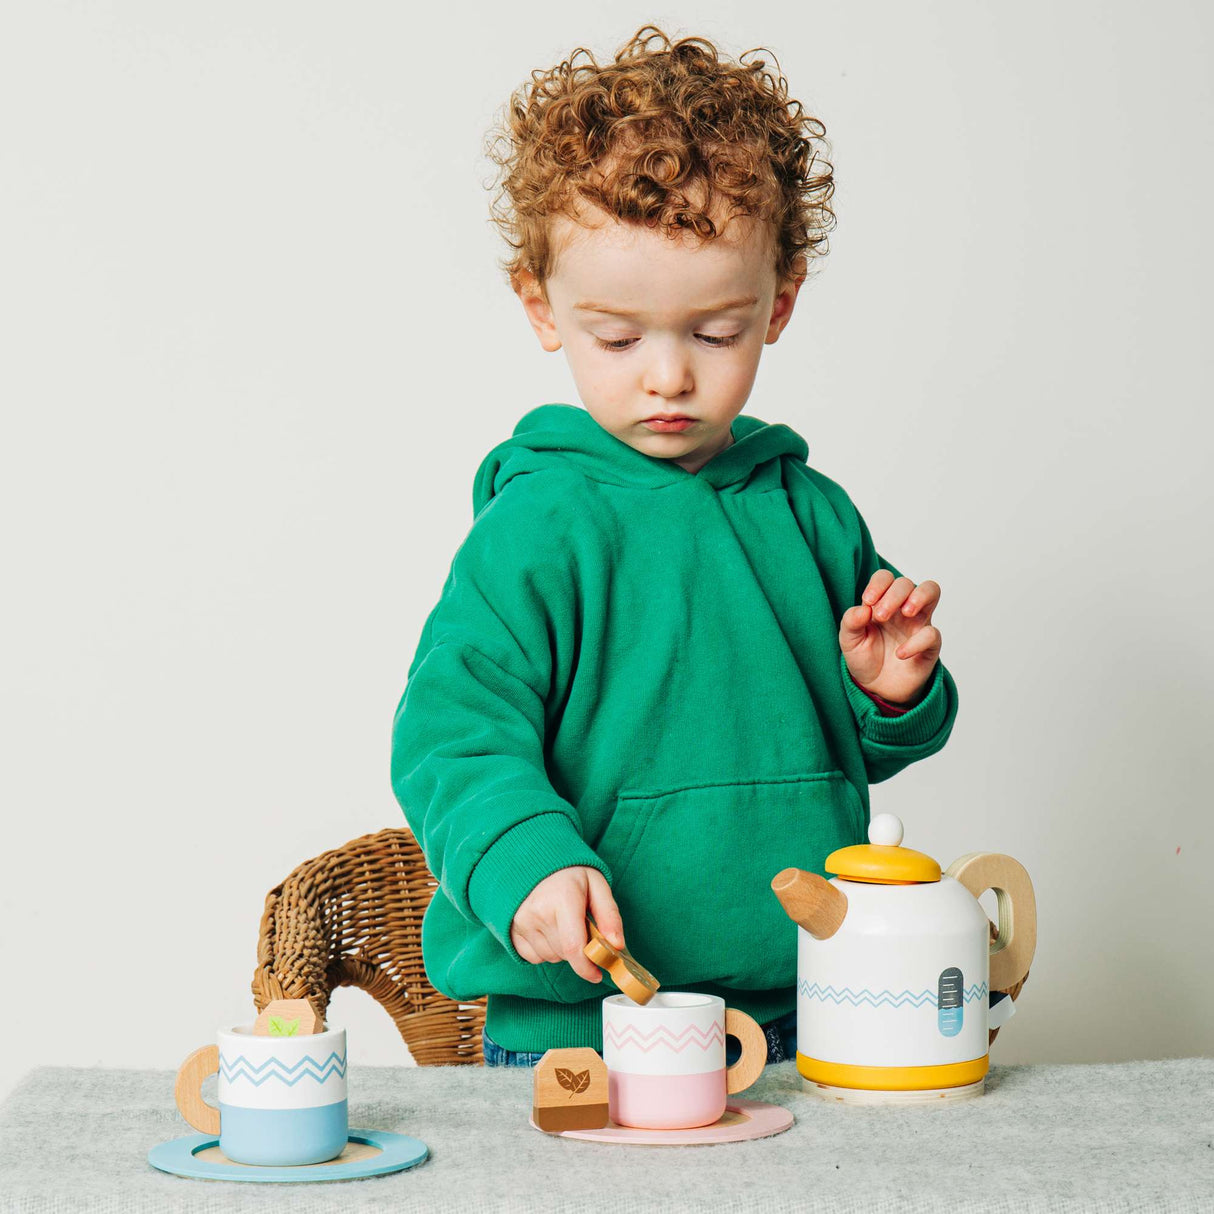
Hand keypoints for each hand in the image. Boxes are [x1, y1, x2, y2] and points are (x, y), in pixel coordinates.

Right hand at [510, 866, 625, 983]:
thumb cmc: (568, 873)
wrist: (532, 859)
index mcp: (563, 899)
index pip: (574, 947)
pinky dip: (544, 950)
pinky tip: (547, 929)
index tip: (597, 974)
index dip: (587, 967)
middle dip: (578, 950)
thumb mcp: (596, 884)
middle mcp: (538, 912)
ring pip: (550, 957)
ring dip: (561, 950)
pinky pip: (533, 957)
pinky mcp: (511, 930)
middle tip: (580, 928)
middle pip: (564, 954)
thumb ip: (609, 915)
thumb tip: (617, 946)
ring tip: (562, 924)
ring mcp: (521, 922)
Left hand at [839, 571, 942, 706]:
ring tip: (905, 613)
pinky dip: (916, 642)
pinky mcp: (929, 645)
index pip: (885, 578)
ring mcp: (918, 624)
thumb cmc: (865, 657)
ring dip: (919, 596)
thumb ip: (850, 622)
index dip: (879, 584)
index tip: (868, 601)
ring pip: (931, 591)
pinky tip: (900, 653)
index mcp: (881, 603)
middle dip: (894, 595)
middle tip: (880, 617)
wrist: (877, 688)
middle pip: (906, 582)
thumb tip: (863, 608)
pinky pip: (932, 634)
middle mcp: (901, 608)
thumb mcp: (849, 641)